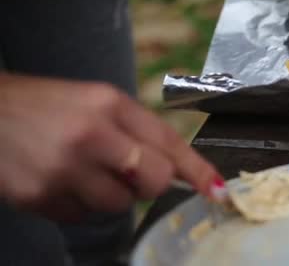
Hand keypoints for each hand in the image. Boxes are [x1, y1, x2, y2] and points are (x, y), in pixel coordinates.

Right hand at [0, 73, 221, 220]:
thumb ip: (136, 130)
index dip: (197, 170)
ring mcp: (64, 169)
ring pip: (119, 205)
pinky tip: (61, 180)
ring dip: (110, 194)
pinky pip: (82, 217)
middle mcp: (91, 135)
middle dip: (150, 183)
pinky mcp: (39, 197)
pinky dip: (79, 204)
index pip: (167, 141)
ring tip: (84, 170)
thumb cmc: (47, 105)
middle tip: (129, 172)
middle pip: (154, 181)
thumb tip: (173, 169)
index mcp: (109, 104)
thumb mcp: (96, 102)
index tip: (218, 191)